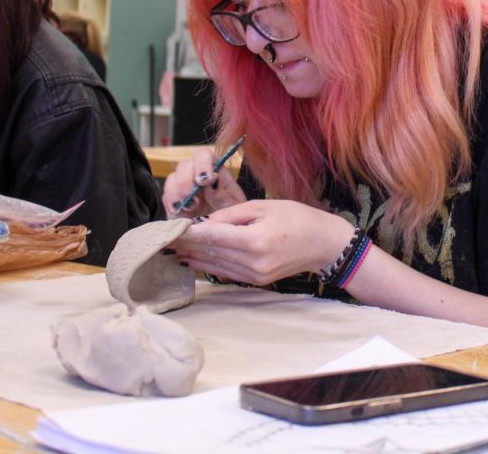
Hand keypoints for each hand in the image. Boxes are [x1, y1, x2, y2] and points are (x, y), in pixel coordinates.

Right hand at [162, 148, 246, 217]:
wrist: (220, 236)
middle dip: (187, 181)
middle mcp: (196, 175)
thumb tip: (210, 187)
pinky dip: (171, 204)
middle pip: (184, 165)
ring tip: (190, 208)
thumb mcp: (235, 207)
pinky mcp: (173, 202)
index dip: (202, 163)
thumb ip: (224, 195)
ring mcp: (182, 188)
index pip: (204, 155)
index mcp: (214, 170)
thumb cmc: (231, 217)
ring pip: (172, 179)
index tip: (206, 180)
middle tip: (194, 198)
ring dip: (178, 193)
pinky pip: (166, 197)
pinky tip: (180, 212)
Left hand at [167, 200, 355, 285]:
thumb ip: (231, 215)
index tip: (170, 229)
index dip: (189, 233)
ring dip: (193, 257)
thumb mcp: (263, 206)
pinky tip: (193, 261)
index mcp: (255, 240)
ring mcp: (255, 275)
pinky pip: (227, 272)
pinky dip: (209, 265)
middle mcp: (253, 262)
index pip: (212, 236)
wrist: (323, 244)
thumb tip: (204, 223)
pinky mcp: (257, 281)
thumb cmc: (297, 218)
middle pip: (211, 253)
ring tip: (173, 249)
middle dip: (187, 246)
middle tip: (164, 239)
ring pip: (216, 265)